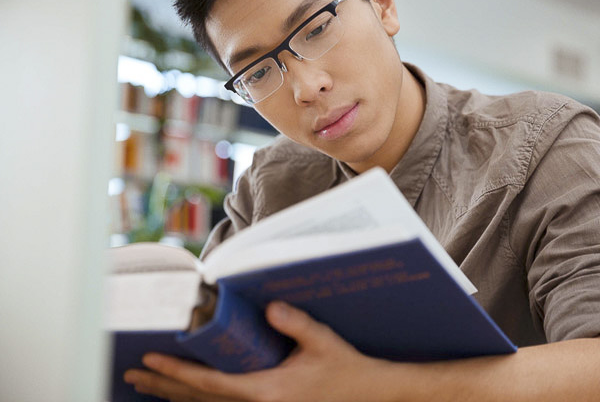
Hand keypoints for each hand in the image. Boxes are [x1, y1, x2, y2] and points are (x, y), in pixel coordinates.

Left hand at [124, 301, 392, 401]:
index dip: (179, 373)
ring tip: (145, 385)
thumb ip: (296, 324)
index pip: (212, 383)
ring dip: (174, 395)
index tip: (153, 361)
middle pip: (199, 399)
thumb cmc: (344, 369)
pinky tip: (184, 396)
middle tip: (133, 372)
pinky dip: (197, 400)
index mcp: (267, 391)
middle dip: (164, 386)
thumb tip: (271, 308)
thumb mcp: (323, 342)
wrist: (366, 394)